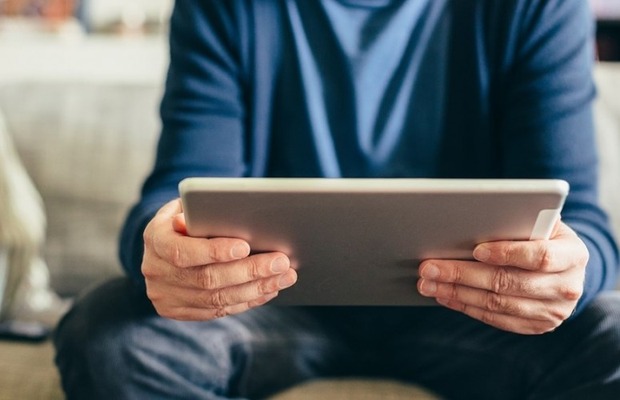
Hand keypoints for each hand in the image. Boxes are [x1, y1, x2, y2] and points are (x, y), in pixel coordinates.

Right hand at [141, 199, 296, 320]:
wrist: (164, 243)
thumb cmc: (188, 217)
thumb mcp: (189, 205)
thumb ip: (203, 209)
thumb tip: (220, 209)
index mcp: (154, 239)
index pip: (183, 252)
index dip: (214, 251)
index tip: (246, 246)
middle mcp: (155, 271)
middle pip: (206, 279)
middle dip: (249, 271)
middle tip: (282, 262)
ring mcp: (164, 296)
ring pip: (216, 299)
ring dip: (256, 289)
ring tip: (284, 277)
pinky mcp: (177, 312)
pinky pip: (217, 311)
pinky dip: (247, 301)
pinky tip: (269, 290)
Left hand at [417, 221, 587, 334]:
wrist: (563, 265)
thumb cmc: (541, 234)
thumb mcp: (539, 222)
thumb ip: (516, 222)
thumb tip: (469, 222)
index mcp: (573, 254)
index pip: (541, 256)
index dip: (508, 253)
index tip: (476, 249)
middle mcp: (568, 287)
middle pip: (509, 283)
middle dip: (463, 274)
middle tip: (429, 267)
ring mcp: (554, 311)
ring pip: (498, 304)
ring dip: (457, 293)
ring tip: (429, 282)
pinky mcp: (538, 326)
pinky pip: (497, 319)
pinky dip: (467, 307)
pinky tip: (445, 295)